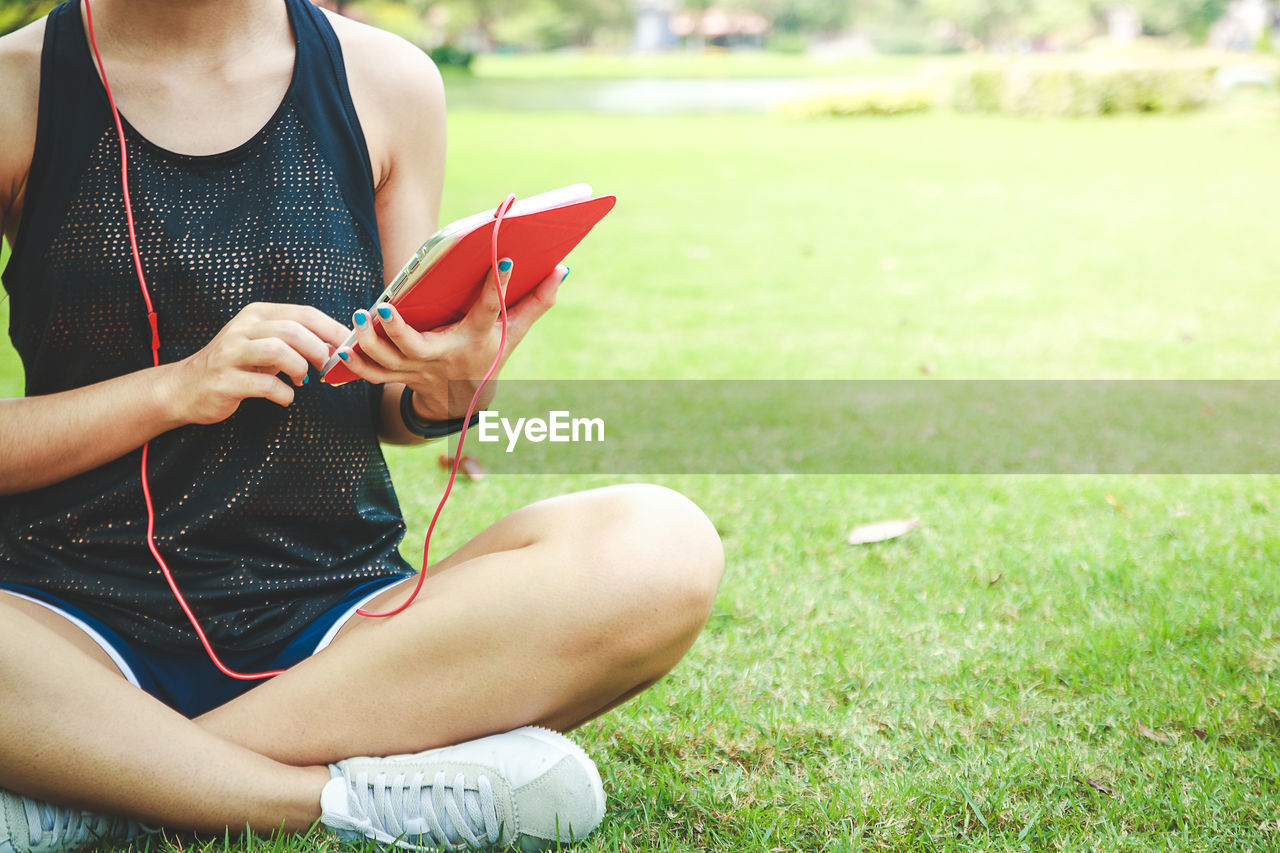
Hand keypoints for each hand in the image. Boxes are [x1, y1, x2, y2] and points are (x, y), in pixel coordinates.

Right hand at [164, 302, 349, 424]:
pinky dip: (284, 394)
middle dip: (318, 350)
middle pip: (293, 330)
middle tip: (325, 367)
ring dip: (300, 368)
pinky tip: (285, 398)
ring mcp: (230, 354)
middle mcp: (242, 328)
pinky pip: (264, 386)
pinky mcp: (224, 381)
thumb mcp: (263, 344)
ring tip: (302, 380)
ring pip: (278, 351)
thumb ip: (295, 340)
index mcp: (257, 315)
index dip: (332, 329)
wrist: (185, 387)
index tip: (348, 345)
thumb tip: (337, 344)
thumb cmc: (236, 365)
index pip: (304, 313)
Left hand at [336, 260, 568, 420]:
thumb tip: (562, 269)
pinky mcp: (399, 375)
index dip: (499, 286)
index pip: (490, 311)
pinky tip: (344, 345)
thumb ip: (537, 302)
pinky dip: (357, 362)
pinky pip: (373, 374)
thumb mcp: (515, 333)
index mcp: (477, 341)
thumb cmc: (490, 355)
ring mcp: (418, 370)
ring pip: (388, 362)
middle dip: (398, 331)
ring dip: (370, 342)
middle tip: (385, 308)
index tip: (504, 260)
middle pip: (417, 349)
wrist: (463, 399)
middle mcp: (445, 358)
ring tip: (363, 315)